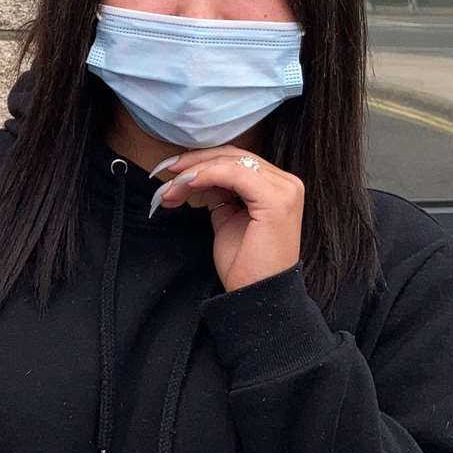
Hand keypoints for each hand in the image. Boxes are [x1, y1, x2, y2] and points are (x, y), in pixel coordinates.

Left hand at [148, 146, 303, 292]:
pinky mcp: (277, 200)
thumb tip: (196, 174)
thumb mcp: (227, 219)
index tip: (171, 170)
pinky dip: (206, 175)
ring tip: (170, 188)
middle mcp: (287, 184)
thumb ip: (219, 193)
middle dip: (193, 162)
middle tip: (165, 171)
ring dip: (194, 171)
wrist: (256, 296)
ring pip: (230, 162)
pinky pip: (234, 174)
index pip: (236, 160)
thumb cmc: (244, 264)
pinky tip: (186, 184)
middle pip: (233, 156)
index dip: (201, 160)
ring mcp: (285, 190)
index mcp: (278, 187)